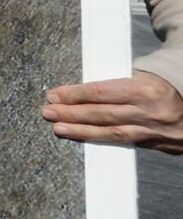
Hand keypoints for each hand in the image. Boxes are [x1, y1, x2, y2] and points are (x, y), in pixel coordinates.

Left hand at [42, 71, 182, 154]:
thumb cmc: (171, 84)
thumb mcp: (150, 74)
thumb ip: (120, 81)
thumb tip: (84, 88)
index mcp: (146, 89)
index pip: (101, 92)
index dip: (75, 94)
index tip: (55, 94)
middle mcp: (149, 111)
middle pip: (101, 114)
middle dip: (71, 113)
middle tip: (47, 111)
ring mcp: (153, 131)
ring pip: (110, 133)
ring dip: (80, 130)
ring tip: (58, 127)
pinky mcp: (156, 144)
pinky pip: (123, 142)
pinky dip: (100, 140)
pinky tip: (83, 137)